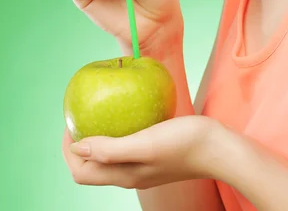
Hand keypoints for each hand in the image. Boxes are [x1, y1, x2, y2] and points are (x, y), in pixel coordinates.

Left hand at [62, 115, 217, 189]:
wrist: (219, 148)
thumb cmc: (184, 144)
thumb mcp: (145, 143)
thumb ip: (111, 149)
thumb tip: (78, 148)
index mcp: (123, 175)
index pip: (81, 171)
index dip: (68, 150)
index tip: (70, 122)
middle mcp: (130, 174)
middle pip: (91, 166)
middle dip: (78, 144)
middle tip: (80, 115)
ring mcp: (142, 166)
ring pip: (108, 156)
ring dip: (96, 138)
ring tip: (97, 112)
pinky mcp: (154, 155)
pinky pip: (125, 146)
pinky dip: (117, 132)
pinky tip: (126, 112)